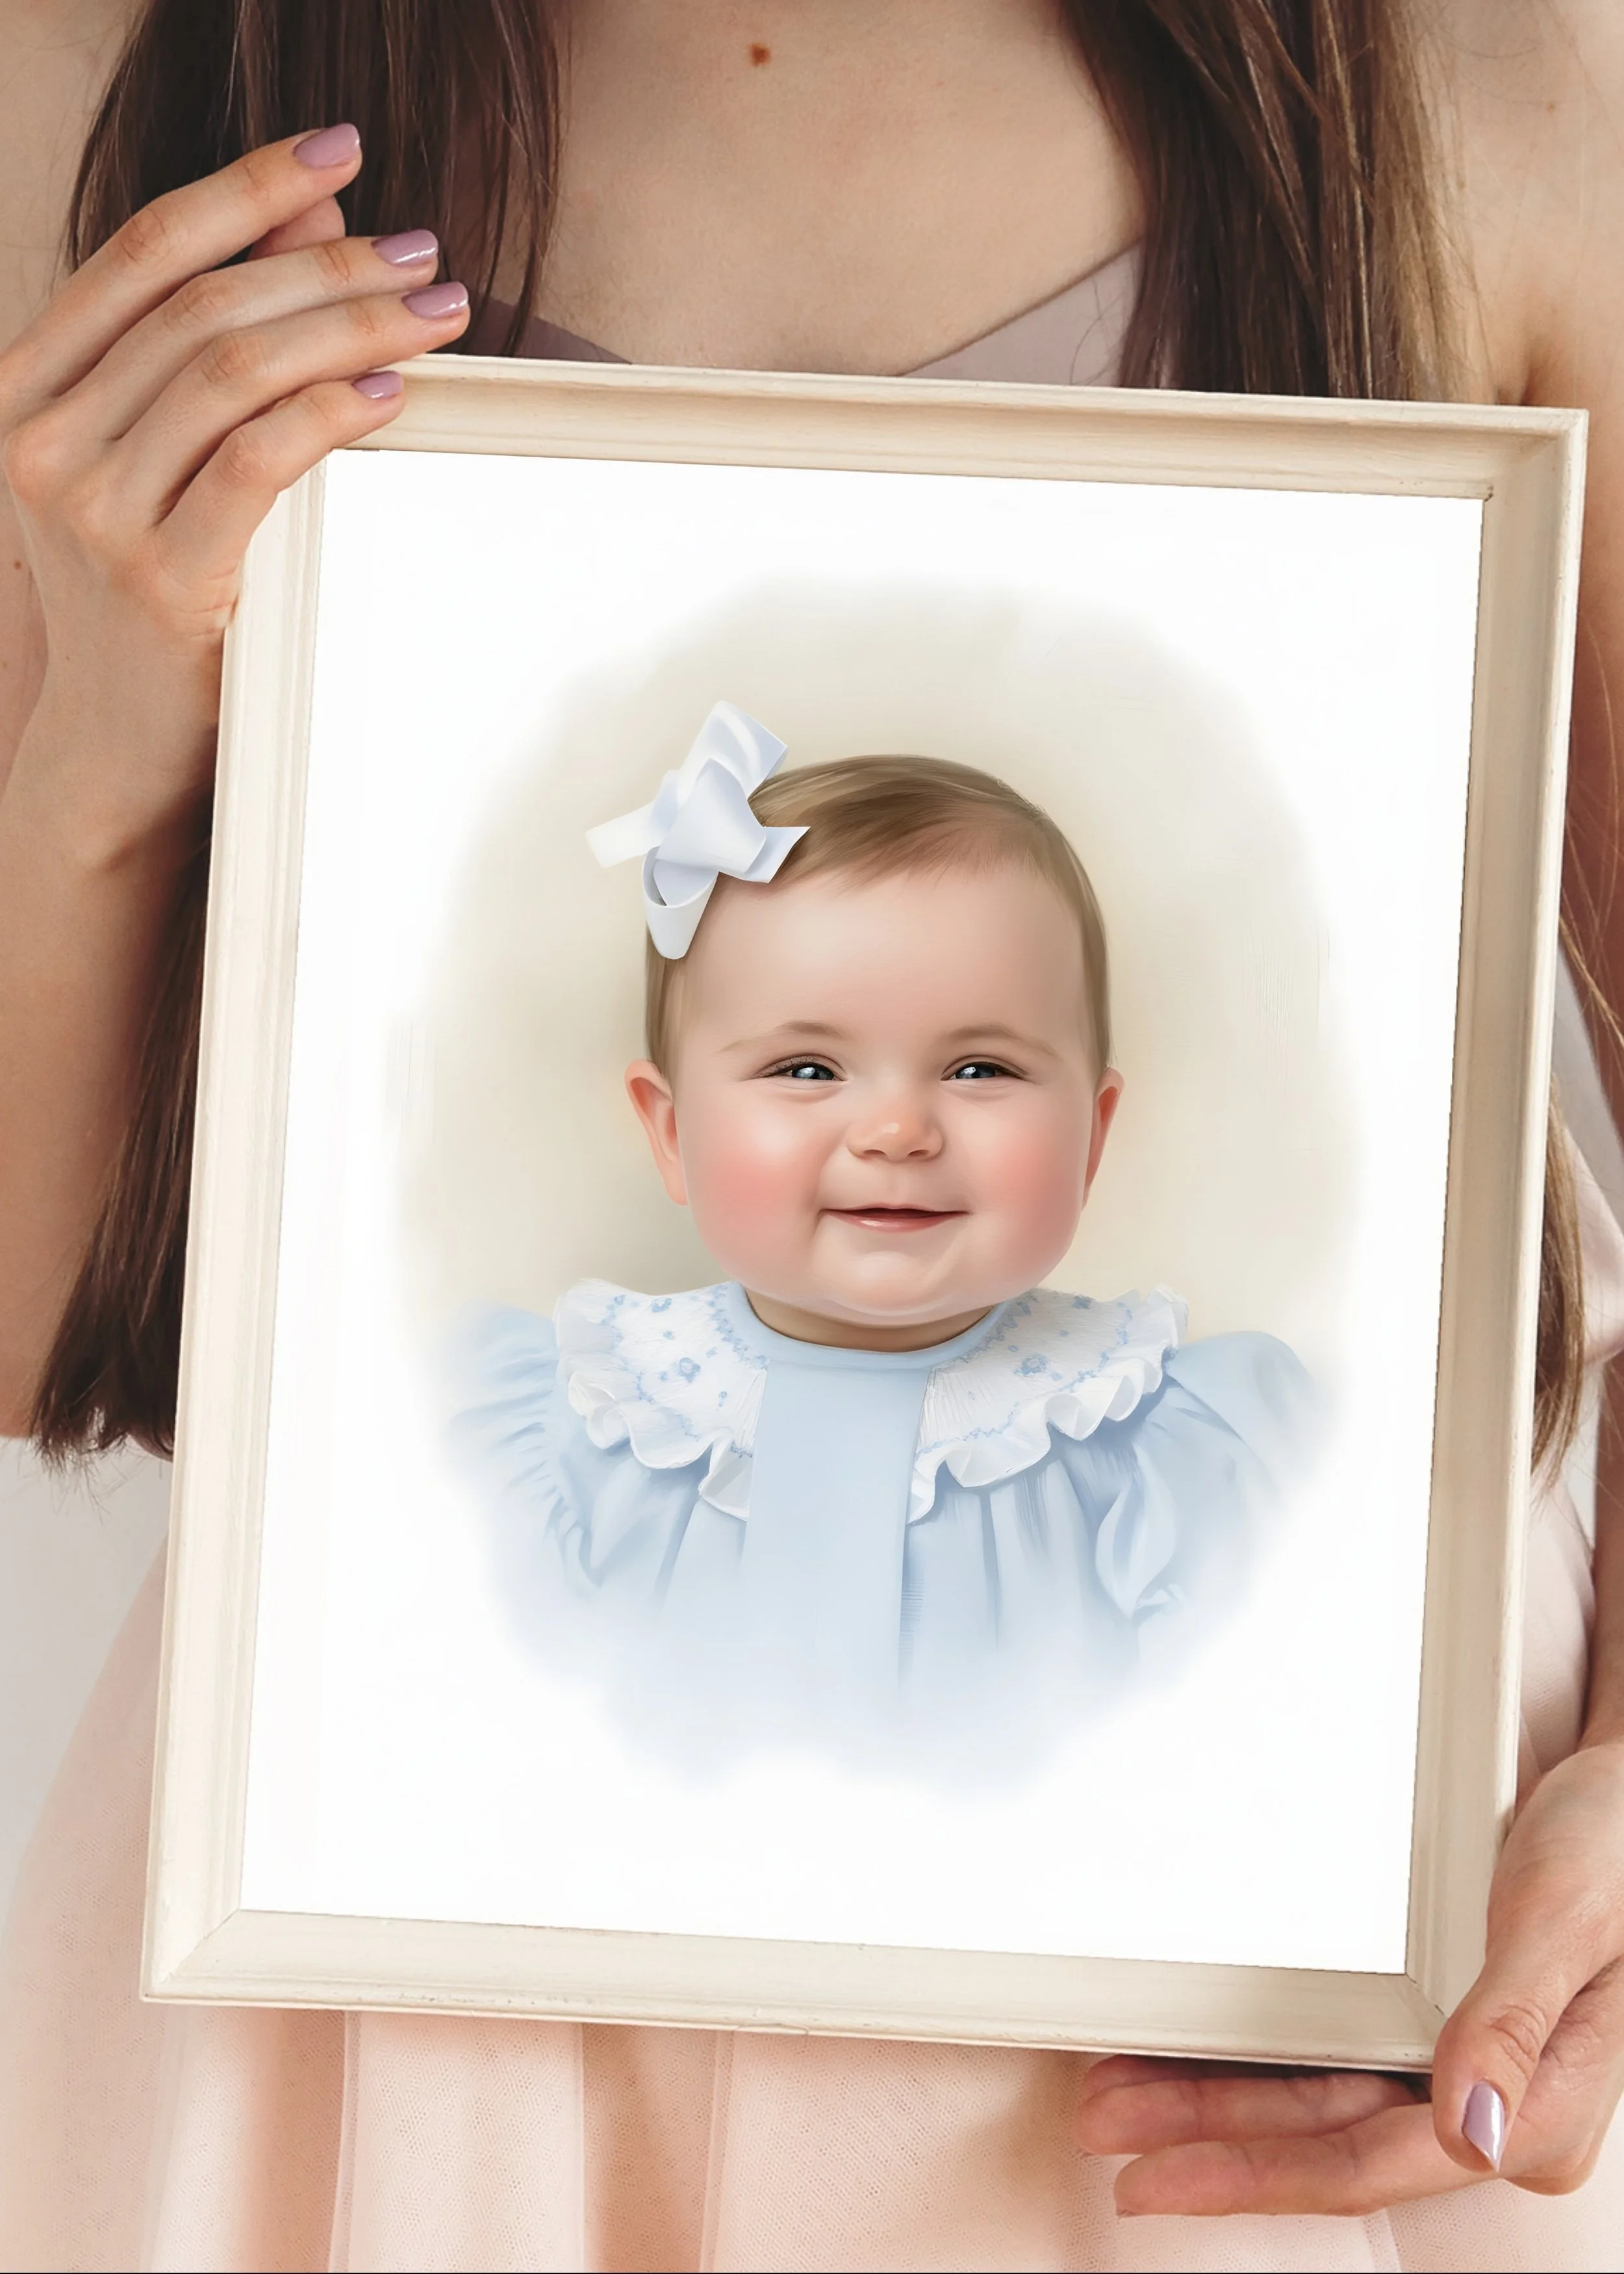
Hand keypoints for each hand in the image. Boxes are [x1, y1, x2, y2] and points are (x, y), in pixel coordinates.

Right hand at [0, 125, 469, 849]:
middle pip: (204, 306)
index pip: (145, 252)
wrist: (111, 744)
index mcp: (29, 386)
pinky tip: (390, 394)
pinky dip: (330, 415)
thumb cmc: (145, 589)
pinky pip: (256, 464)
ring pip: (233, 373)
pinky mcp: (160, 581)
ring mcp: (94, 512)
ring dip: (349, 328)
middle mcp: (45, 437)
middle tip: (423, 254)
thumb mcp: (151, 455)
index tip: (341, 153)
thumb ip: (205, 338)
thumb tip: (305, 218)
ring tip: (433, 313)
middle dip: (328, 265)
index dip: (248, 188)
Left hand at [1074, 1741, 1623, 2213]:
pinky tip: (1194, 2055)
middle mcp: (1489, 2111)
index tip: (1159, 2176)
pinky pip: (1334, 2064)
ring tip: (1120, 2092)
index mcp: (1532, 2113)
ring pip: (1317, 2107)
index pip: (1367, 2162)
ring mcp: (1457, 2076)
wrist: (1622, 1800)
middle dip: (1209, 2141)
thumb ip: (1515, 2022)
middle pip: (1324, 2142)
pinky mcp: (1437, 2038)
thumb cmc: (1611, 1853)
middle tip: (1105, 2122)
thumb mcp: (1567, 1921)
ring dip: (1217, 2105)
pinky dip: (1258, 2062)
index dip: (1255, 2174)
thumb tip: (1469, 2131)